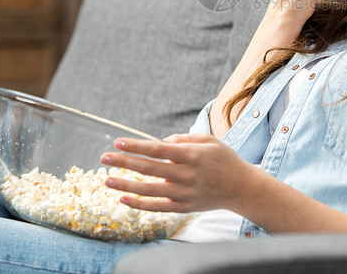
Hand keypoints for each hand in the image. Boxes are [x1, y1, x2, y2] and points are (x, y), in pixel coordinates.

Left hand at [100, 133, 253, 213]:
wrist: (241, 187)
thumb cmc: (223, 159)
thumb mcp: (208, 140)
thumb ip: (182, 138)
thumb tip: (158, 144)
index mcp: (192, 155)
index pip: (157, 150)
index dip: (136, 146)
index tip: (118, 142)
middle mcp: (186, 175)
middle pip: (149, 168)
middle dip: (124, 162)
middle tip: (104, 157)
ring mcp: (184, 193)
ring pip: (149, 190)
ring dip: (126, 184)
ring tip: (107, 179)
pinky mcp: (184, 207)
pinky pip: (157, 207)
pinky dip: (139, 204)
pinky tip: (123, 198)